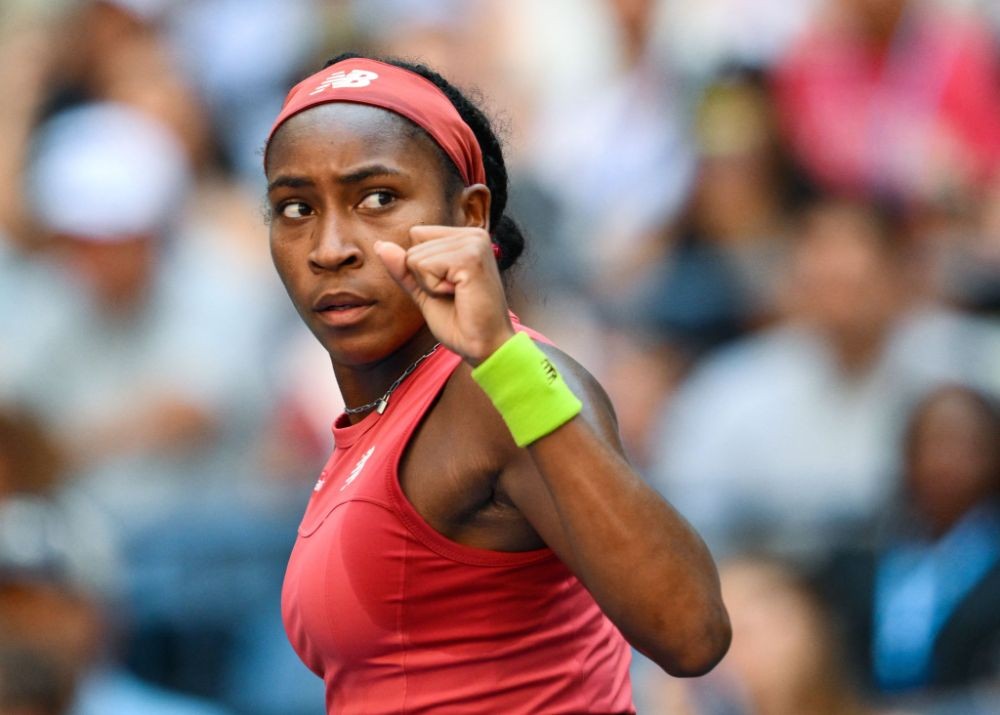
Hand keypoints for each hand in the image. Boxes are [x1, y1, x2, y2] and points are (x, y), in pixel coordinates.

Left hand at [374, 226, 513, 363]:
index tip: (449, 286)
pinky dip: (434, 288)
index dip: (422, 267)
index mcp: (466, 237)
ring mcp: (474, 243)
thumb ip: (404, 267)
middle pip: (414, 245)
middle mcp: (473, 234)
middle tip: (454, 295)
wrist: (485, 346)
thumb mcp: (424, 290)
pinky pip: (425, 266)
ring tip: (458, 295)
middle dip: (424, 278)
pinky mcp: (471, 258)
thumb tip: (380, 244)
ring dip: (430, 285)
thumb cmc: (461, 321)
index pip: (417, 235)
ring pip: (416, 257)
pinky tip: (459, 295)